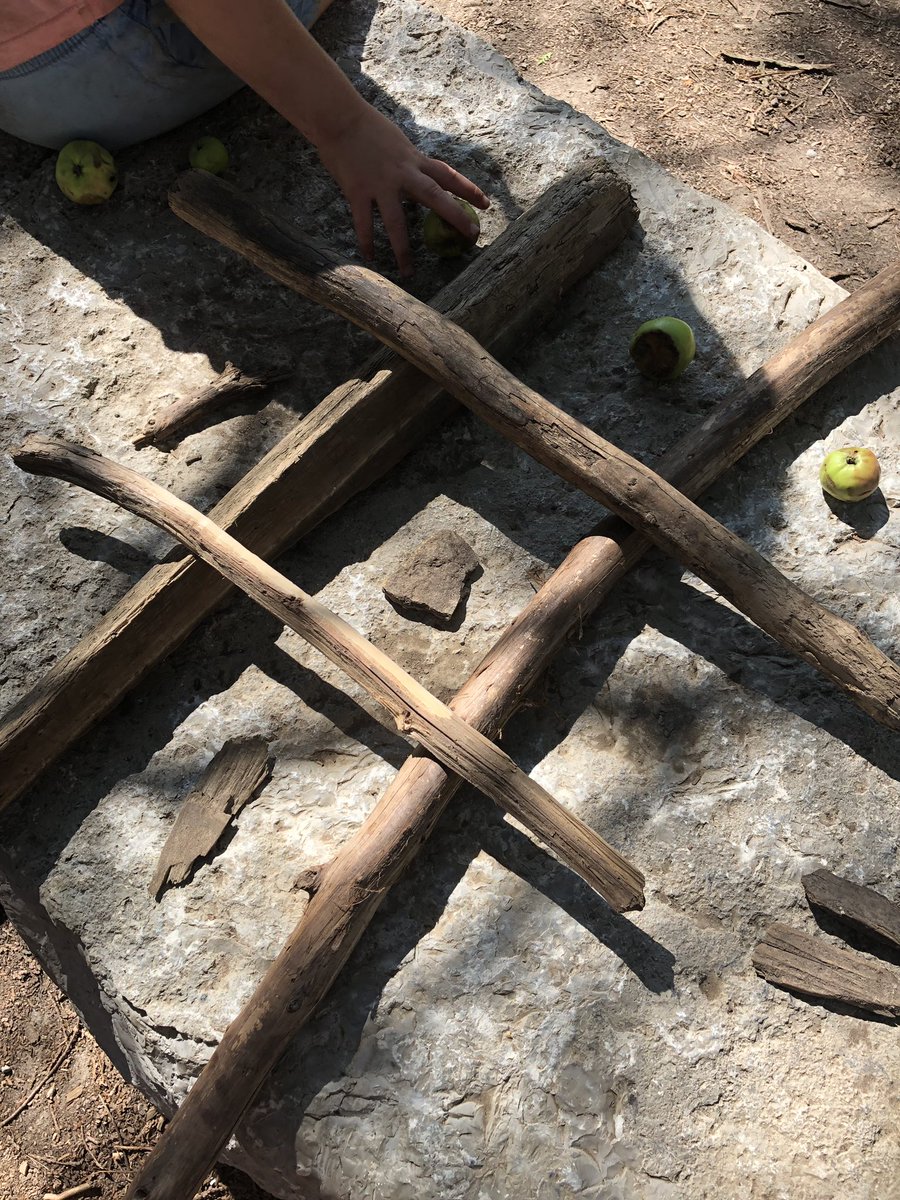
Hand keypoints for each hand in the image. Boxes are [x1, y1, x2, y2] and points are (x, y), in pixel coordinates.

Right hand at [315, 104, 488, 274]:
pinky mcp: (358, 191)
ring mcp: (380, 183)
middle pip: (434, 196)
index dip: (468, 190)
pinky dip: (367, 242)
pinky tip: (371, 258)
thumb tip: (418, 180)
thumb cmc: (367, 128)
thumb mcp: (398, 143)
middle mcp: (402, 172)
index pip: (448, 175)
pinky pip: (364, 223)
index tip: (486, 205)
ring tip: (408, 272)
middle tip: (470, 236)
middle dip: (455, 216)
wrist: (339, 118)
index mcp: (414, 159)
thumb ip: (409, 164)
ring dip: (403, 250)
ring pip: (396, 222)